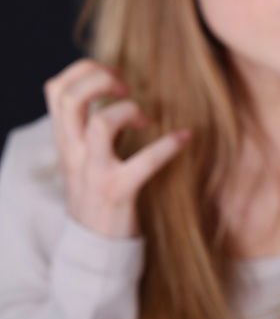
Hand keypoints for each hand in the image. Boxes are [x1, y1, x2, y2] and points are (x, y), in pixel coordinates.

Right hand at [43, 59, 190, 237]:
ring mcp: (93, 173)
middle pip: (68, 97)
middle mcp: (73, 153)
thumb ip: (90, 127)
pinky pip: (143, 163)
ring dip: (126, 110)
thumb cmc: (99, 194)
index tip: (113, 74)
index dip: (83, 70)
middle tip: (126, 86)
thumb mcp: (84, 157)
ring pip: (98, 125)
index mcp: (65, 141)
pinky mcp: (117, 192)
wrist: (94, 247)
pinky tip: (185, 137)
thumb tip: (112, 91)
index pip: (55, 89)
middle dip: (99, 78)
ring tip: (144, 119)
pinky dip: (168, 146)